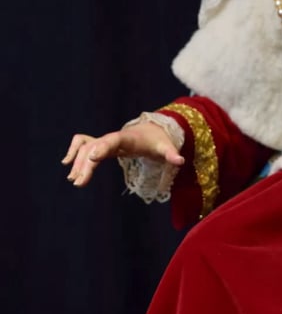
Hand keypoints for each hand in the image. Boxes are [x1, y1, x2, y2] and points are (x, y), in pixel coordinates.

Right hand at [62, 121, 184, 187]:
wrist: (151, 131)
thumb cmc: (157, 140)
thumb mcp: (166, 147)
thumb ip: (171, 154)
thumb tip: (181, 160)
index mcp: (127, 138)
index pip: (113, 141)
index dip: (103, 148)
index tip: (93, 158)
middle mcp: (112, 138)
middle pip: (95, 148)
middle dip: (86, 164)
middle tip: (79, 182)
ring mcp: (105, 140)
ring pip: (86, 148)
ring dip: (78, 162)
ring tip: (74, 180)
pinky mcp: (102, 145)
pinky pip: (84, 144)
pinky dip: (74, 151)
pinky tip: (67, 164)